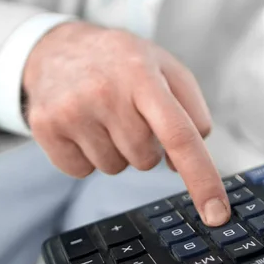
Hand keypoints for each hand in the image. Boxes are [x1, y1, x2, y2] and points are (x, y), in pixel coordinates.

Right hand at [23, 22, 230, 225]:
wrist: (57, 47)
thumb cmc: (122, 63)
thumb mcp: (165, 68)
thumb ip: (191, 111)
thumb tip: (181, 164)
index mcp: (144, 75)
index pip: (180, 135)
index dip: (202, 178)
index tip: (217, 215)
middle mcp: (105, 92)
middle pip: (146, 160)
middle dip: (144, 145)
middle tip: (128, 112)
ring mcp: (72, 110)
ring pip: (115, 168)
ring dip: (115, 150)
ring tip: (103, 115)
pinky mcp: (46, 128)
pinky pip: (82, 171)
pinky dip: (87, 156)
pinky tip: (82, 126)